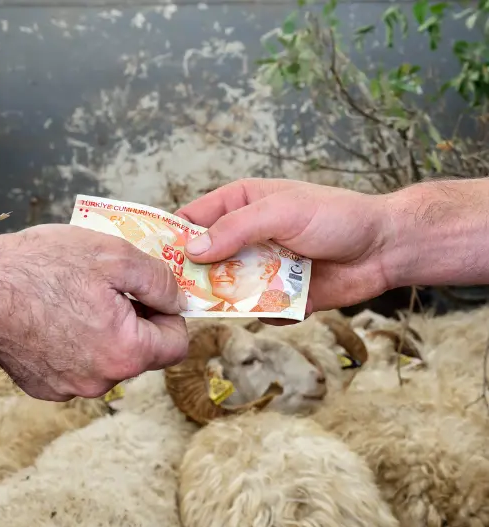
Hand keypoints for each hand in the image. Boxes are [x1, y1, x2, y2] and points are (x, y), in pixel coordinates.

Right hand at [0, 224, 188, 400]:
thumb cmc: (42, 266)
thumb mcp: (114, 255)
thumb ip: (159, 281)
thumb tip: (179, 301)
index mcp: (126, 353)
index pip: (176, 345)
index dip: (170, 316)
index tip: (151, 296)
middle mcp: (101, 382)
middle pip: (142, 356)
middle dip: (137, 324)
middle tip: (110, 291)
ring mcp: (69, 389)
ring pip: (109, 363)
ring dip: (105, 336)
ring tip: (77, 302)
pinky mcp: (44, 388)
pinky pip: (77, 369)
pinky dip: (75, 348)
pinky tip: (55, 320)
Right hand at [178, 178, 390, 315]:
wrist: (383, 250)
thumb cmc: (336, 217)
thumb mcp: (282, 211)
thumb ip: (236, 228)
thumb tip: (193, 249)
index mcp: (240, 206)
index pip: (192, 219)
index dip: (170, 237)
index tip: (150, 259)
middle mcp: (245, 238)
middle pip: (203, 261)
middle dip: (194, 277)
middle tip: (181, 294)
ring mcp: (260, 268)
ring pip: (226, 290)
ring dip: (228, 299)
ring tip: (236, 302)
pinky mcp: (278, 297)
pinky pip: (256, 311)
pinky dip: (265, 313)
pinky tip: (287, 305)